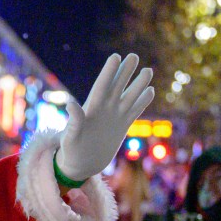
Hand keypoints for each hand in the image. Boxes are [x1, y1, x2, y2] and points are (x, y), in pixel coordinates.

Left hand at [57, 54, 154, 182]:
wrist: (82, 164)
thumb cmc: (71, 151)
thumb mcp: (70, 137)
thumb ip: (74, 121)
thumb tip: (70, 104)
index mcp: (91, 109)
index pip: (102, 86)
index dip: (109, 72)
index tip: (116, 57)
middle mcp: (105, 109)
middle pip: (117, 86)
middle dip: (125, 72)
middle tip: (133, 56)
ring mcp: (115, 116)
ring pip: (129, 96)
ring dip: (138, 84)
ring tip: (147, 71)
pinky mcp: (123, 125)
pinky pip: (135, 111)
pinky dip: (142, 102)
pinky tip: (150, 91)